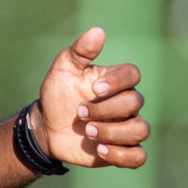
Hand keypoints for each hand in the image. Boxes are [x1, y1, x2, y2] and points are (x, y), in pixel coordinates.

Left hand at [31, 26, 148, 168]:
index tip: (94, 88)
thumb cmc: (58, 95)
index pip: (133, 74)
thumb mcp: (63, 69)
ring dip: (112, 133)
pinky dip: (121, 154)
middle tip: (79, 113)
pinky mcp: (123, 150)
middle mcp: (126, 103)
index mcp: (115, 81)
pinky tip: (99, 150)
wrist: (48, 127)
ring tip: (88, 132)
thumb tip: (98, 31)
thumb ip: (80, 51)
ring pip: (140, 130)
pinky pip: (138, 156)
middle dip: (105, 110)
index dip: (118, 81)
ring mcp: (126, 127)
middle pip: (134, 103)